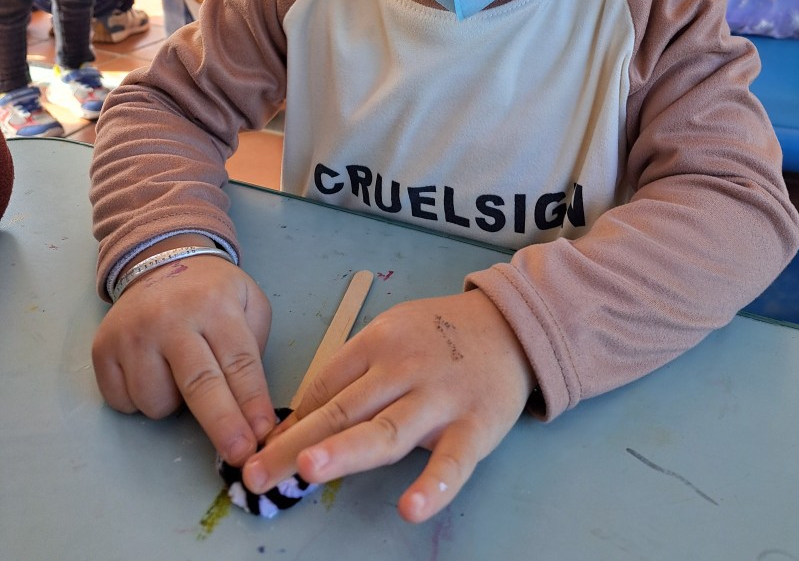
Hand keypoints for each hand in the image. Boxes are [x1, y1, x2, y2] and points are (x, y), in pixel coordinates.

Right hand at [92, 255, 275, 464]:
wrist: (161, 260)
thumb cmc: (211, 292)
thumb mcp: (248, 301)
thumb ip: (255, 344)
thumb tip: (251, 406)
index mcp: (215, 305)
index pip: (239, 362)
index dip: (252, 403)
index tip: (263, 434)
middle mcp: (172, 318)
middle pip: (200, 384)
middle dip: (222, 425)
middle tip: (238, 455)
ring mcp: (133, 334)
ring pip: (156, 402)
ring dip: (172, 404)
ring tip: (178, 373)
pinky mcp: (103, 348)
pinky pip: (123, 402)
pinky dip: (139, 399)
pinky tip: (150, 371)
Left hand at [241, 290, 535, 522]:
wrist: (511, 324)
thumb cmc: (440, 336)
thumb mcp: (393, 334)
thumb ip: (355, 373)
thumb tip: (301, 423)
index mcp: (379, 341)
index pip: (326, 386)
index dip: (291, 422)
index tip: (260, 453)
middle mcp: (404, 367)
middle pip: (344, 409)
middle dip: (295, 443)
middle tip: (254, 474)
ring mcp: (440, 397)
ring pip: (388, 429)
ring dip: (346, 450)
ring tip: (306, 469)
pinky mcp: (477, 425)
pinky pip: (453, 460)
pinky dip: (434, 485)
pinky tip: (411, 508)